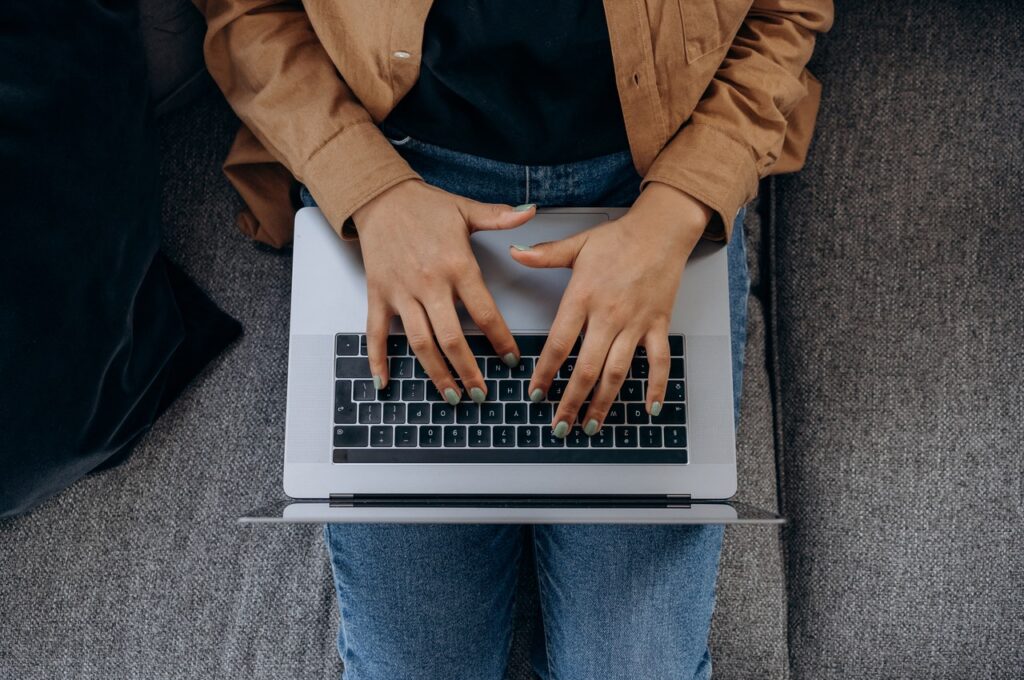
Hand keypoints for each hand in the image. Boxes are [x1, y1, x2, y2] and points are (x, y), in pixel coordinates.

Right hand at [353, 179, 535, 403]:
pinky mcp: (378, 295)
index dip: (500, 339)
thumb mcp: (465, 209)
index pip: (484, 311)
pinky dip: (378, 360)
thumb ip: (500, 217)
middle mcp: (429, 283)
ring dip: (436, 373)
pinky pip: (375, 333)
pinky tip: (384, 383)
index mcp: (456, 265)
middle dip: (468, 370)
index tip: (511, 359)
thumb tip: (531, 211)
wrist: (380, 197)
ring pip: (419, 342)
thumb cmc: (425, 206)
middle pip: (451, 337)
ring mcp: (401, 292)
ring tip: (451, 396)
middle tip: (481, 394)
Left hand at [511, 182, 712, 436]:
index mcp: (583, 297)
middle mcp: (608, 316)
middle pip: (586, 369)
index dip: (545, 373)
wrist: (661, 230)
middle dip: (571, 402)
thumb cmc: (619, 238)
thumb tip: (513, 253)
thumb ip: (544, 255)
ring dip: (603, 403)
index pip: (558, 344)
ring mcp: (635, 324)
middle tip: (559, 426)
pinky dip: (656, 387)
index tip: (535, 394)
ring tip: (591, 427)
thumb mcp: (577, 244)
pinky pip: (659, 362)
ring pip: (617, 372)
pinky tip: (649, 409)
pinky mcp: (658, 325)